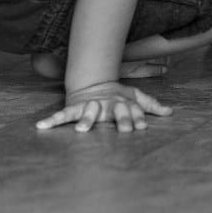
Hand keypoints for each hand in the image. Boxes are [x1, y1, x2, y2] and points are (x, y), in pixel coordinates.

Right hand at [35, 81, 171, 132]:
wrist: (93, 82)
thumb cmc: (117, 95)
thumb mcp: (135, 97)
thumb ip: (150, 105)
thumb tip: (170, 112)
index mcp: (123, 103)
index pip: (133, 111)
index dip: (137, 118)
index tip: (142, 128)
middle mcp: (108, 104)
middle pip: (116, 111)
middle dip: (120, 119)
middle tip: (124, 130)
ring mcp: (92, 105)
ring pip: (90, 112)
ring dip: (86, 120)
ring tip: (81, 130)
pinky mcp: (76, 107)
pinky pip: (63, 114)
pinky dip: (52, 120)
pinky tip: (41, 126)